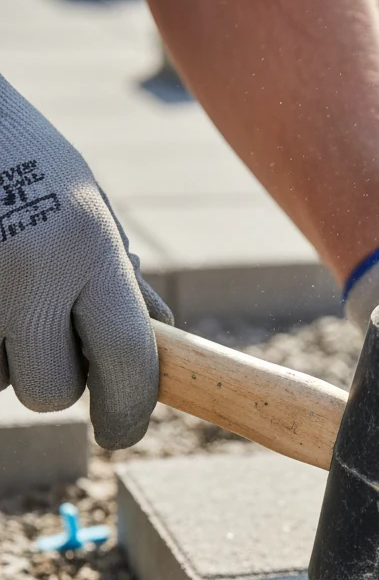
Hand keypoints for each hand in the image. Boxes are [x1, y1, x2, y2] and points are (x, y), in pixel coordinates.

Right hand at [0, 74, 172, 448]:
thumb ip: (118, 278)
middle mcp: (29, 271)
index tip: (120, 431)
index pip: (127, 359)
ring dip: (5, 354)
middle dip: (54, 376)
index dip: (129, 408)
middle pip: (52, 391)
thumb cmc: (16, 148)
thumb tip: (162, 339)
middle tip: (46, 329)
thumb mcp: (84, 202)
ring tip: (4, 280)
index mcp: (85, 245)